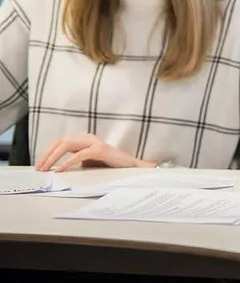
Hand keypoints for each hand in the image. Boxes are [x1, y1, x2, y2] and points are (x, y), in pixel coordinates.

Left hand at [36, 134, 153, 171]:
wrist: (131, 166)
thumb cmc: (110, 166)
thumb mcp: (89, 163)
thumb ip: (76, 163)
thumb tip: (57, 170)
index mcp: (85, 140)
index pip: (61, 142)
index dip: (48, 152)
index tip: (40, 165)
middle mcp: (88, 138)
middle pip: (60, 141)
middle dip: (47, 154)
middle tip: (39, 169)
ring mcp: (94, 143)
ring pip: (66, 144)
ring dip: (53, 157)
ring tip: (46, 169)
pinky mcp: (99, 150)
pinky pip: (79, 154)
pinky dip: (68, 161)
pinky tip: (61, 169)